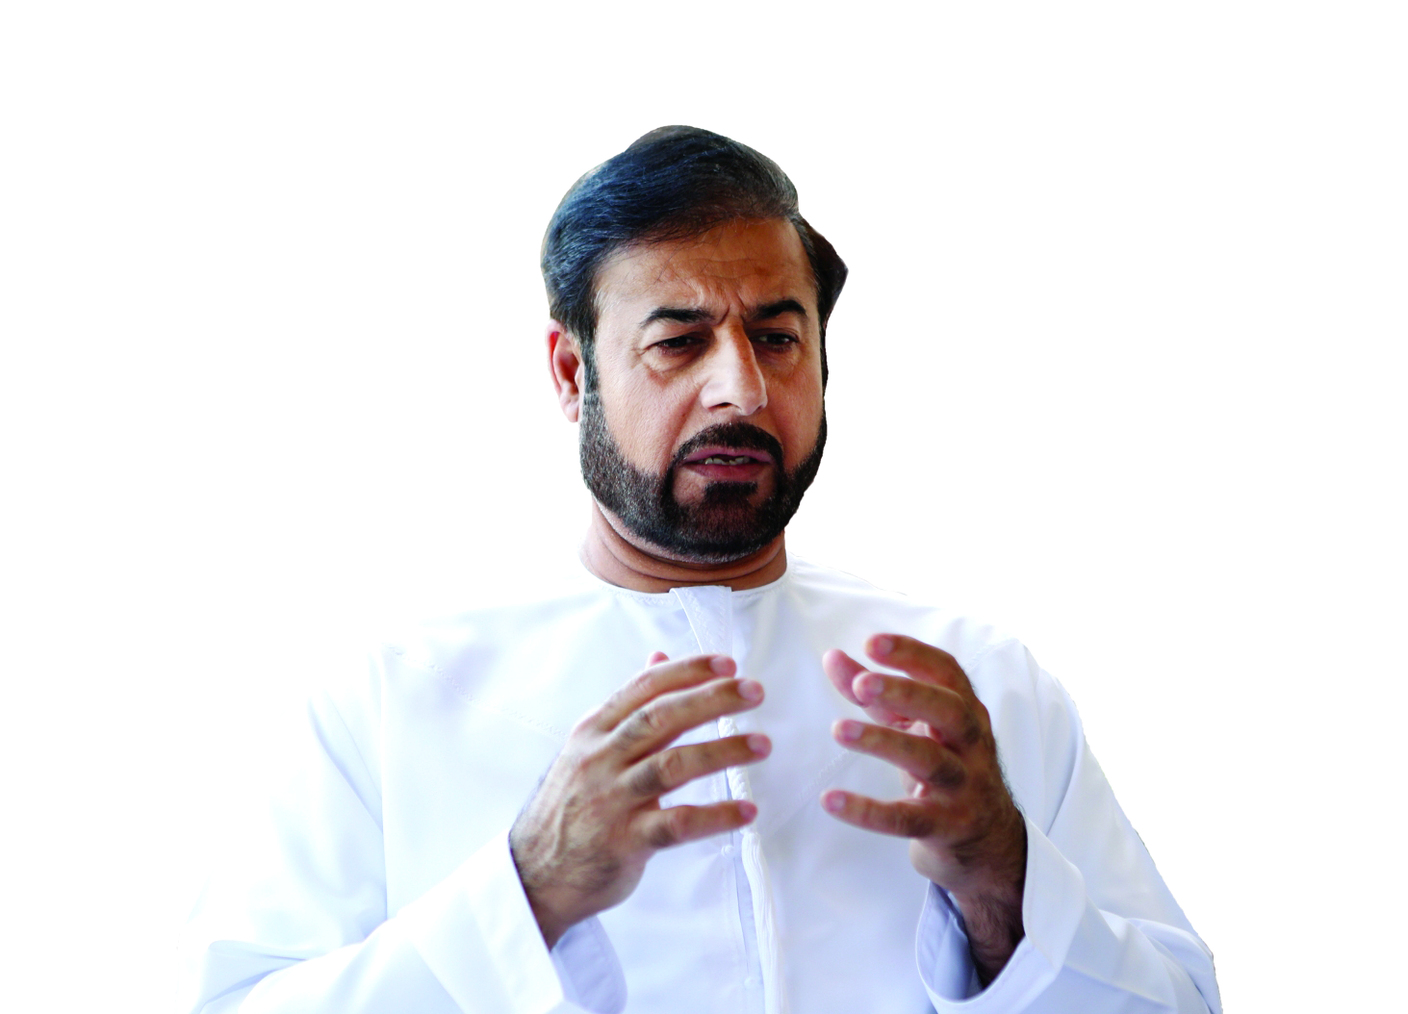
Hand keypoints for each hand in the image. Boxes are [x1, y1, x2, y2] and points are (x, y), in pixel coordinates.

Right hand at [509, 652, 769, 947]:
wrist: (533, 873)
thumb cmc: (570, 805)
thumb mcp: (588, 747)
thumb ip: (628, 707)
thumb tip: (658, 659)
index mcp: (593, 731)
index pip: (644, 689)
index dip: (686, 672)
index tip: (726, 664)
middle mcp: (600, 759)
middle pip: (660, 718)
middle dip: (711, 700)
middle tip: (753, 692)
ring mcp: (611, 801)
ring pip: (671, 766)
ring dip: (721, 751)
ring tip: (761, 745)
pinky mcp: (624, 842)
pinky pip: (677, 824)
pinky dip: (715, 816)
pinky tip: (746, 811)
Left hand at [821, 634, 1025, 982]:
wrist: (986, 841)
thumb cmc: (944, 765)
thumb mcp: (913, 726)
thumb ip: (875, 692)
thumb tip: (833, 657)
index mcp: (966, 710)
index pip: (947, 672)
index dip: (912, 654)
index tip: (871, 643)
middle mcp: (972, 744)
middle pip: (949, 710)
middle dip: (906, 692)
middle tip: (862, 685)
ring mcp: (964, 786)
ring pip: (928, 759)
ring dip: (883, 741)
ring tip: (838, 730)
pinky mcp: (947, 826)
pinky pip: (907, 817)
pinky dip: (868, 811)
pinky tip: (830, 799)